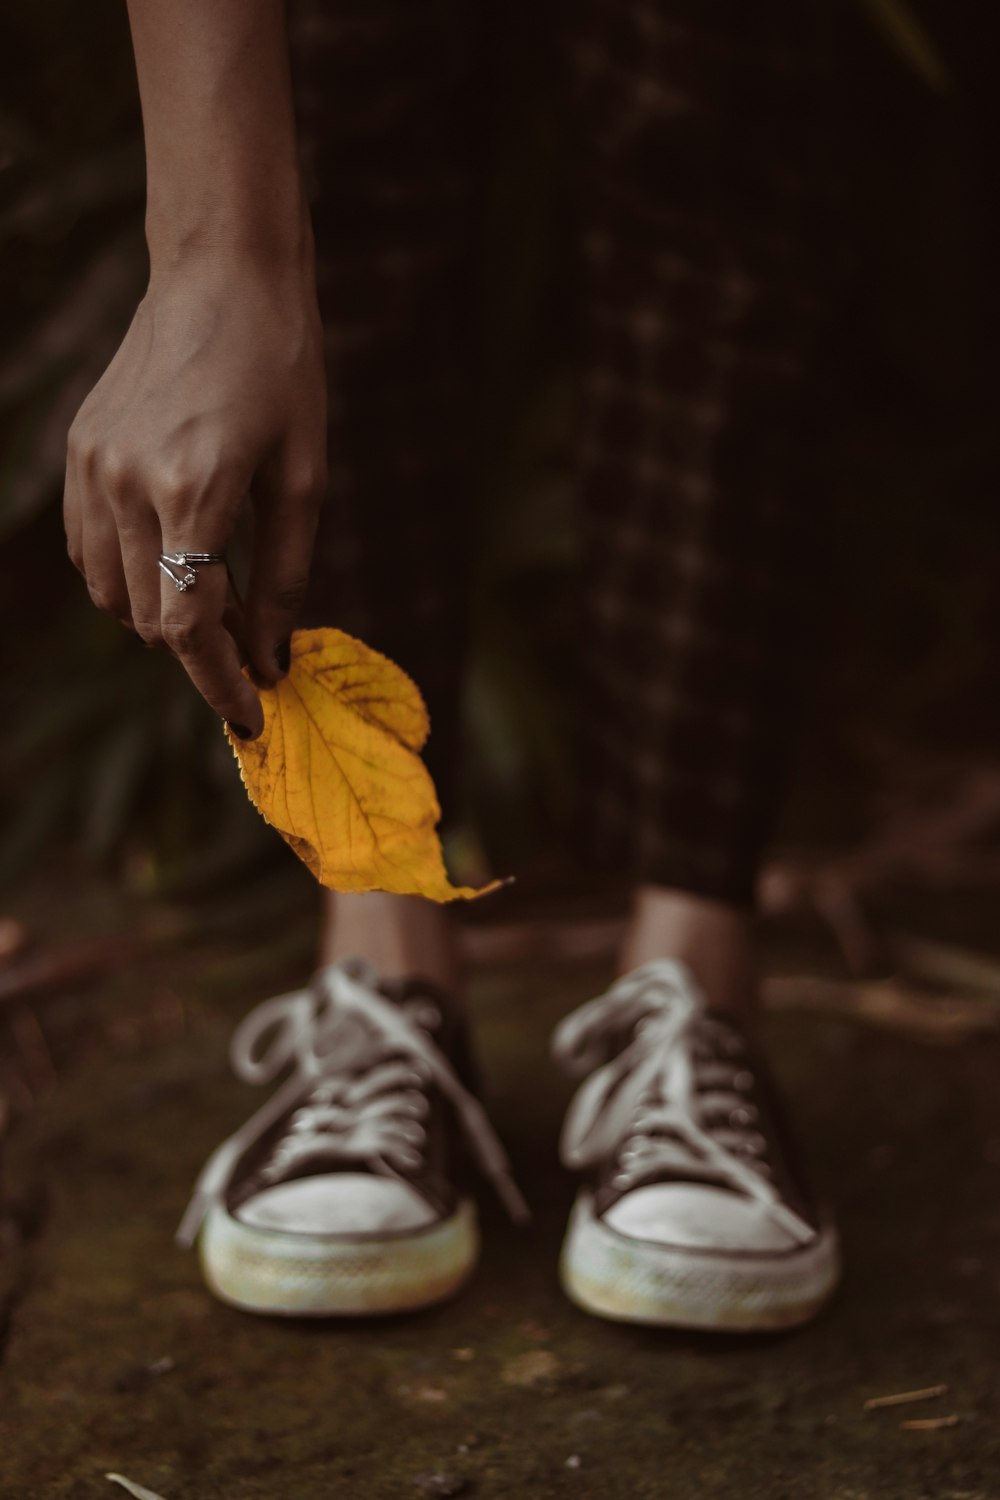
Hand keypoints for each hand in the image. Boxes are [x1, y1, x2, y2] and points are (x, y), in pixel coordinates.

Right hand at [64, 254, 326, 735]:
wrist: (221, 274)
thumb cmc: (283, 372)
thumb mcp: (303, 479)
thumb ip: (284, 578)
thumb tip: (269, 660)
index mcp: (194, 488)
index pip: (188, 627)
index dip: (220, 684)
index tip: (253, 715)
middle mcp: (127, 482)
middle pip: (149, 619)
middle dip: (202, 651)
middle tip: (250, 646)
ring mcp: (91, 466)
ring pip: (110, 594)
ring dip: (161, 615)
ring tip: (215, 594)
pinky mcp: (78, 451)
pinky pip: (88, 551)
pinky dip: (128, 577)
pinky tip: (173, 556)